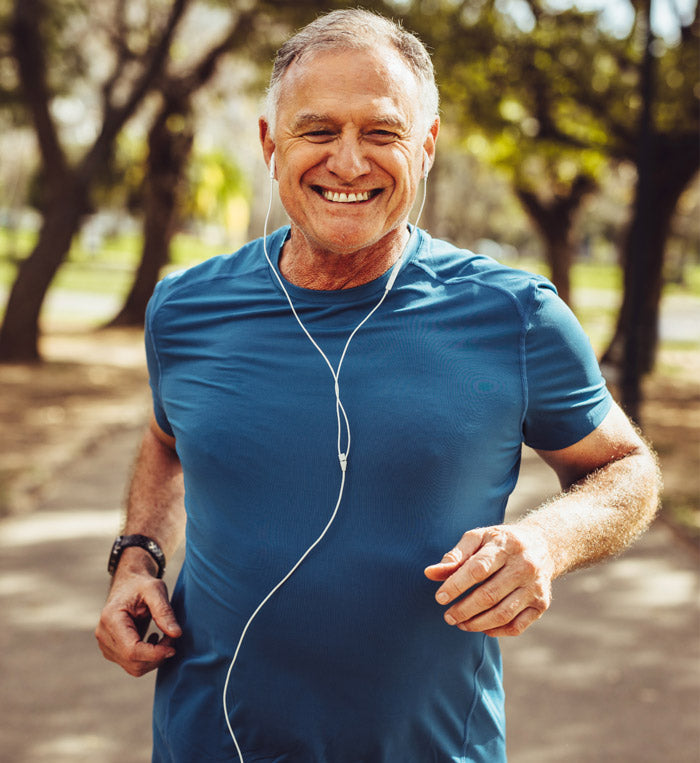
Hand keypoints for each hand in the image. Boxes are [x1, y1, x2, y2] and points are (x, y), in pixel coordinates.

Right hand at [95, 553, 181, 675]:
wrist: (128, 584)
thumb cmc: (142, 584)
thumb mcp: (156, 589)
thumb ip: (164, 611)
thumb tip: (176, 634)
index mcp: (111, 619)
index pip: (132, 650)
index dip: (154, 654)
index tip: (173, 647)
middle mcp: (104, 635)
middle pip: (132, 662)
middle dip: (157, 656)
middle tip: (172, 637)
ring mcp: (106, 645)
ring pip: (133, 667)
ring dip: (154, 658)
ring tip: (165, 637)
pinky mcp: (112, 650)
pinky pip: (132, 664)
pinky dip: (148, 658)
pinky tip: (154, 639)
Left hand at [424, 525, 553, 637]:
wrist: (542, 545)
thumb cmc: (500, 542)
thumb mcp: (478, 539)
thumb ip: (455, 556)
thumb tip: (429, 573)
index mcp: (505, 546)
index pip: (477, 569)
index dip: (456, 585)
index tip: (439, 598)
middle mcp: (524, 566)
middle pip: (489, 595)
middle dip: (464, 610)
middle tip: (448, 617)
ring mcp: (535, 587)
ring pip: (503, 614)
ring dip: (477, 624)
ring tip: (460, 624)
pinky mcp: (542, 604)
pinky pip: (517, 626)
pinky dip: (496, 631)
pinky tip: (482, 627)